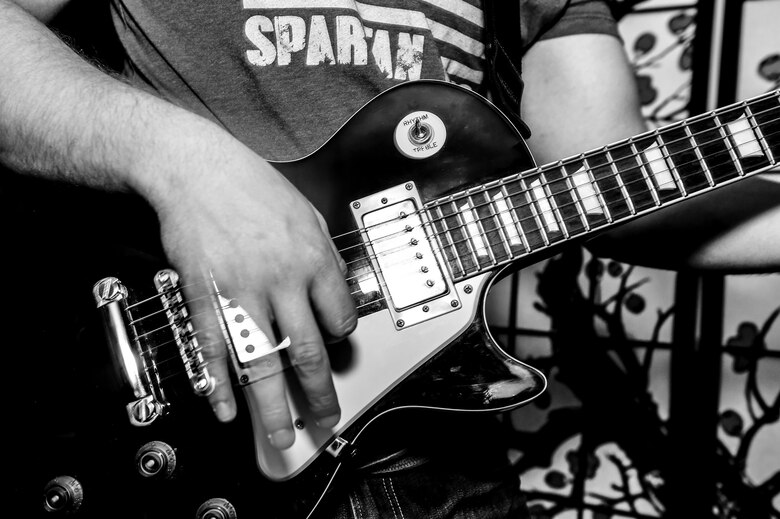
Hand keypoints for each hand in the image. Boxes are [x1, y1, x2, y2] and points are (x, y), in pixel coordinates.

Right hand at [148, 133, 356, 449]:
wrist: (195, 168)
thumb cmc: (251, 185)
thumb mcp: (307, 213)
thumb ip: (324, 256)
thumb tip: (337, 292)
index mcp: (312, 259)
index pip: (340, 317)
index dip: (340, 339)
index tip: (335, 351)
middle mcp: (281, 280)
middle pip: (307, 352)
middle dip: (318, 393)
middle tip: (324, 419)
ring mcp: (240, 292)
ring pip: (263, 363)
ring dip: (272, 406)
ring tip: (280, 435)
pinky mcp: (204, 296)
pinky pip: (214, 350)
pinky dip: (219, 384)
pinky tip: (226, 409)